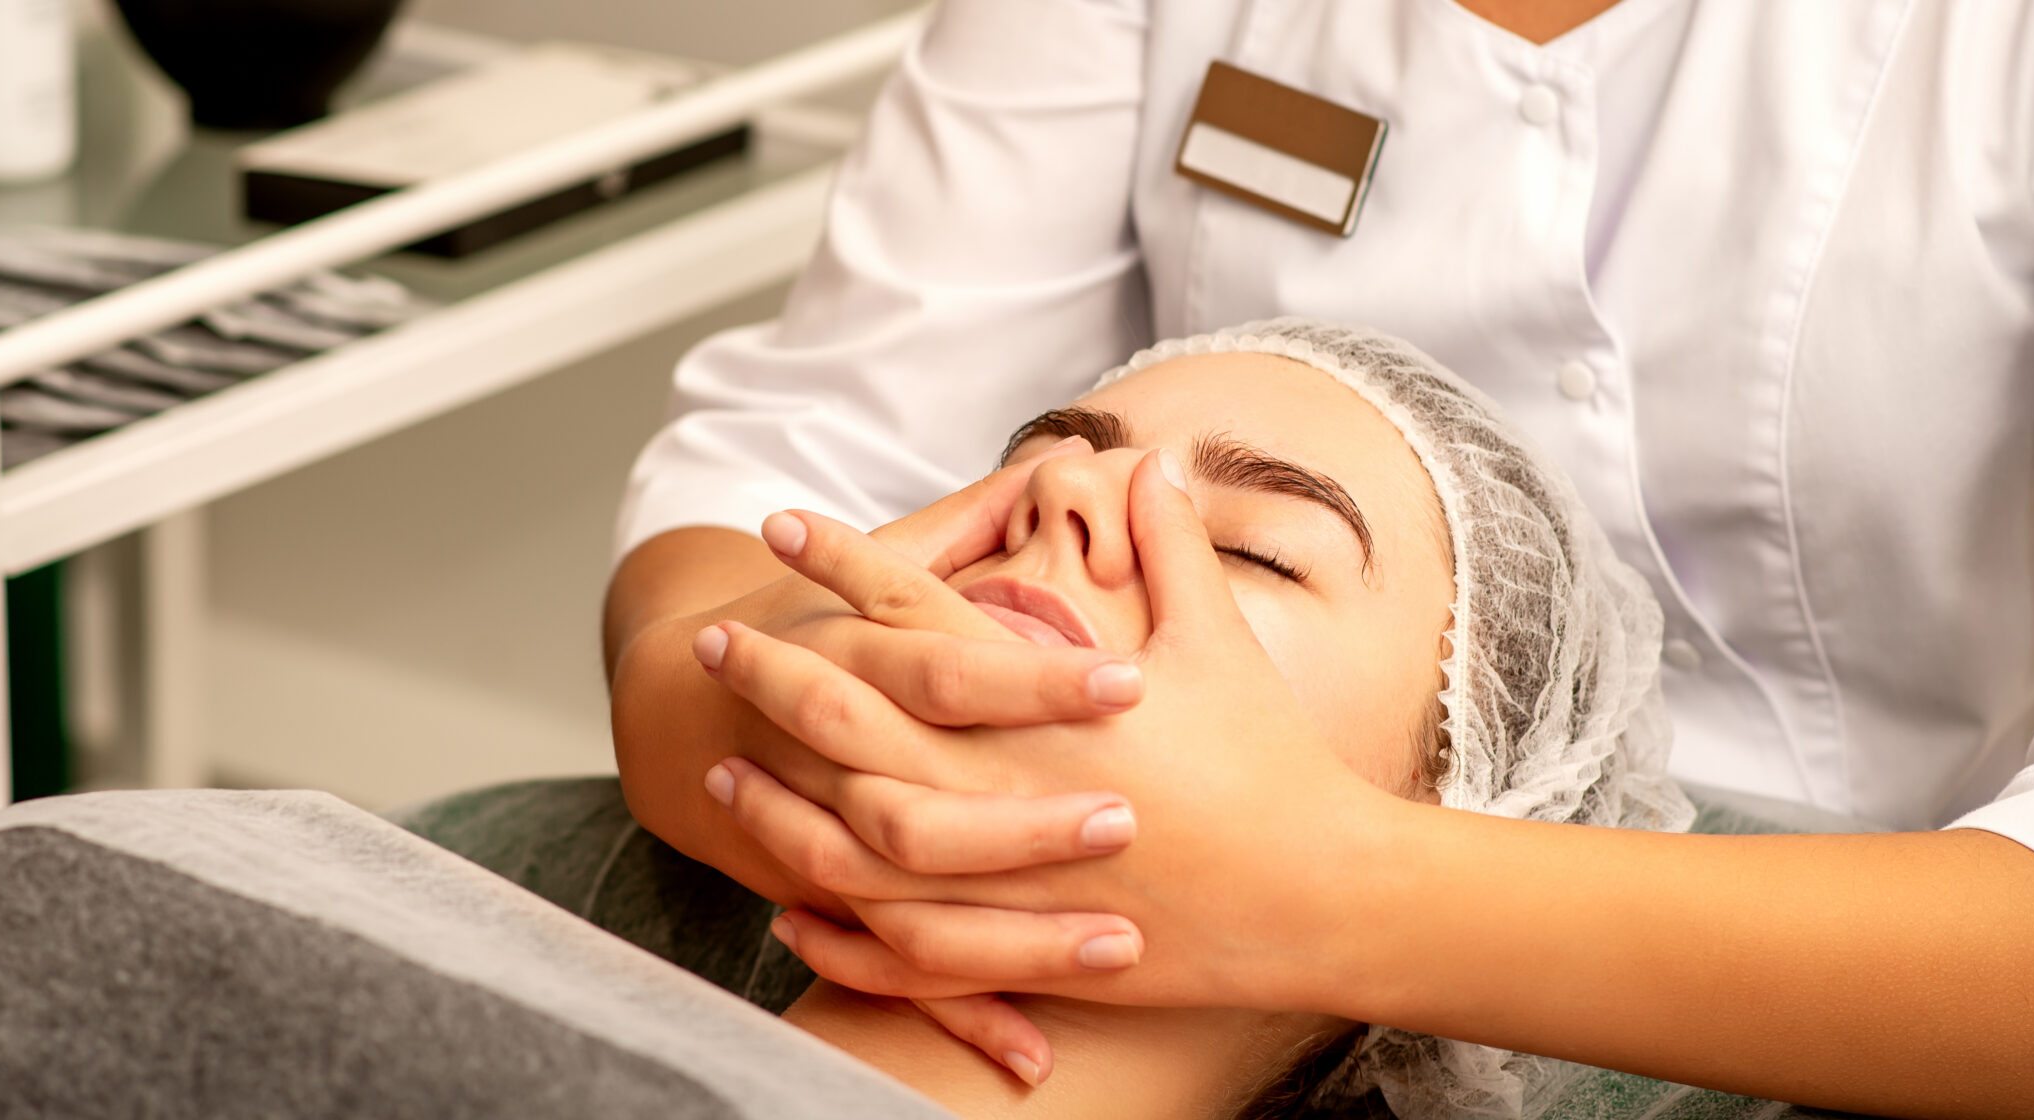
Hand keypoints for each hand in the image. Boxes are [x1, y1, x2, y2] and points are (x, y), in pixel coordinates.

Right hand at [608, 435, 1150, 1076]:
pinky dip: (957, 1016)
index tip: (1130, 679)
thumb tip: (1086, 444)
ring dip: (1010, 927)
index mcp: (858, 655)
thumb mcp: (891, 559)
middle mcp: (835, 756)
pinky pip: (892, 972)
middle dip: (1027, 816)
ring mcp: (825, 838)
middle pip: (925, 795)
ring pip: (906, 897)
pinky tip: (1035, 1055)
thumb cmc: (821, 620)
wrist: (686, 697)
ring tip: (1118, 940)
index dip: (1036, 676)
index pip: (951, 665)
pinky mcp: (830, 903)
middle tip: (1128, 815)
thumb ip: (986, 514)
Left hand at [697, 450, 1399, 1014]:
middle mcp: (1001, 782)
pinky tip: (786, 902)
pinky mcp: (1014, 947)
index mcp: (1044, 698)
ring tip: (724, 763)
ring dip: (777, 798)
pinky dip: (832, 922)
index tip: (782, 524)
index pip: (914, 613)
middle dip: (774, 674)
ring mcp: (998, 874)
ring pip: (847, 836)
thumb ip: (1171, 544)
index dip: (842, 563)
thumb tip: (1150, 459)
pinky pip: (892, 939)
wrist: (1318, 899)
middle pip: (850, 719)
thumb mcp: (1218, 639)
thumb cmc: (1273, 766)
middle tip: (715, 640)